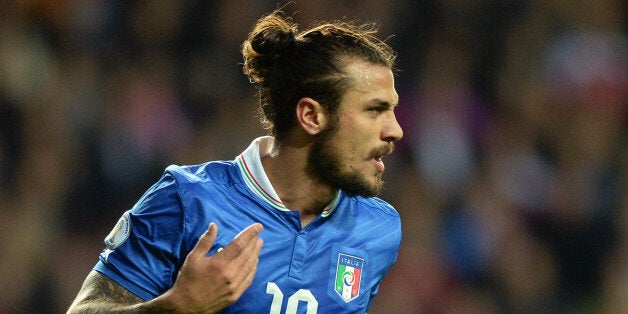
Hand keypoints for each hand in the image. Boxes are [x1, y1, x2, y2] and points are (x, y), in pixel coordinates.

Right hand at [147, 222, 263, 312]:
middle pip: (247, 254)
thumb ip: (205, 241)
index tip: (258, 226)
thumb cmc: (188, 280)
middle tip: (259, 234)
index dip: (250, 234)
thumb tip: (214, 225)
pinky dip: (254, 268)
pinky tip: (255, 262)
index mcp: (219, 263)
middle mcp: (230, 274)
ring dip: (256, 253)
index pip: (239, 244)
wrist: (186, 306)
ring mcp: (234, 286)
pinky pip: (249, 279)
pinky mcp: (236, 295)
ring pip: (250, 266)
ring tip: (259, 244)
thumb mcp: (193, 258)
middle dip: (254, 242)